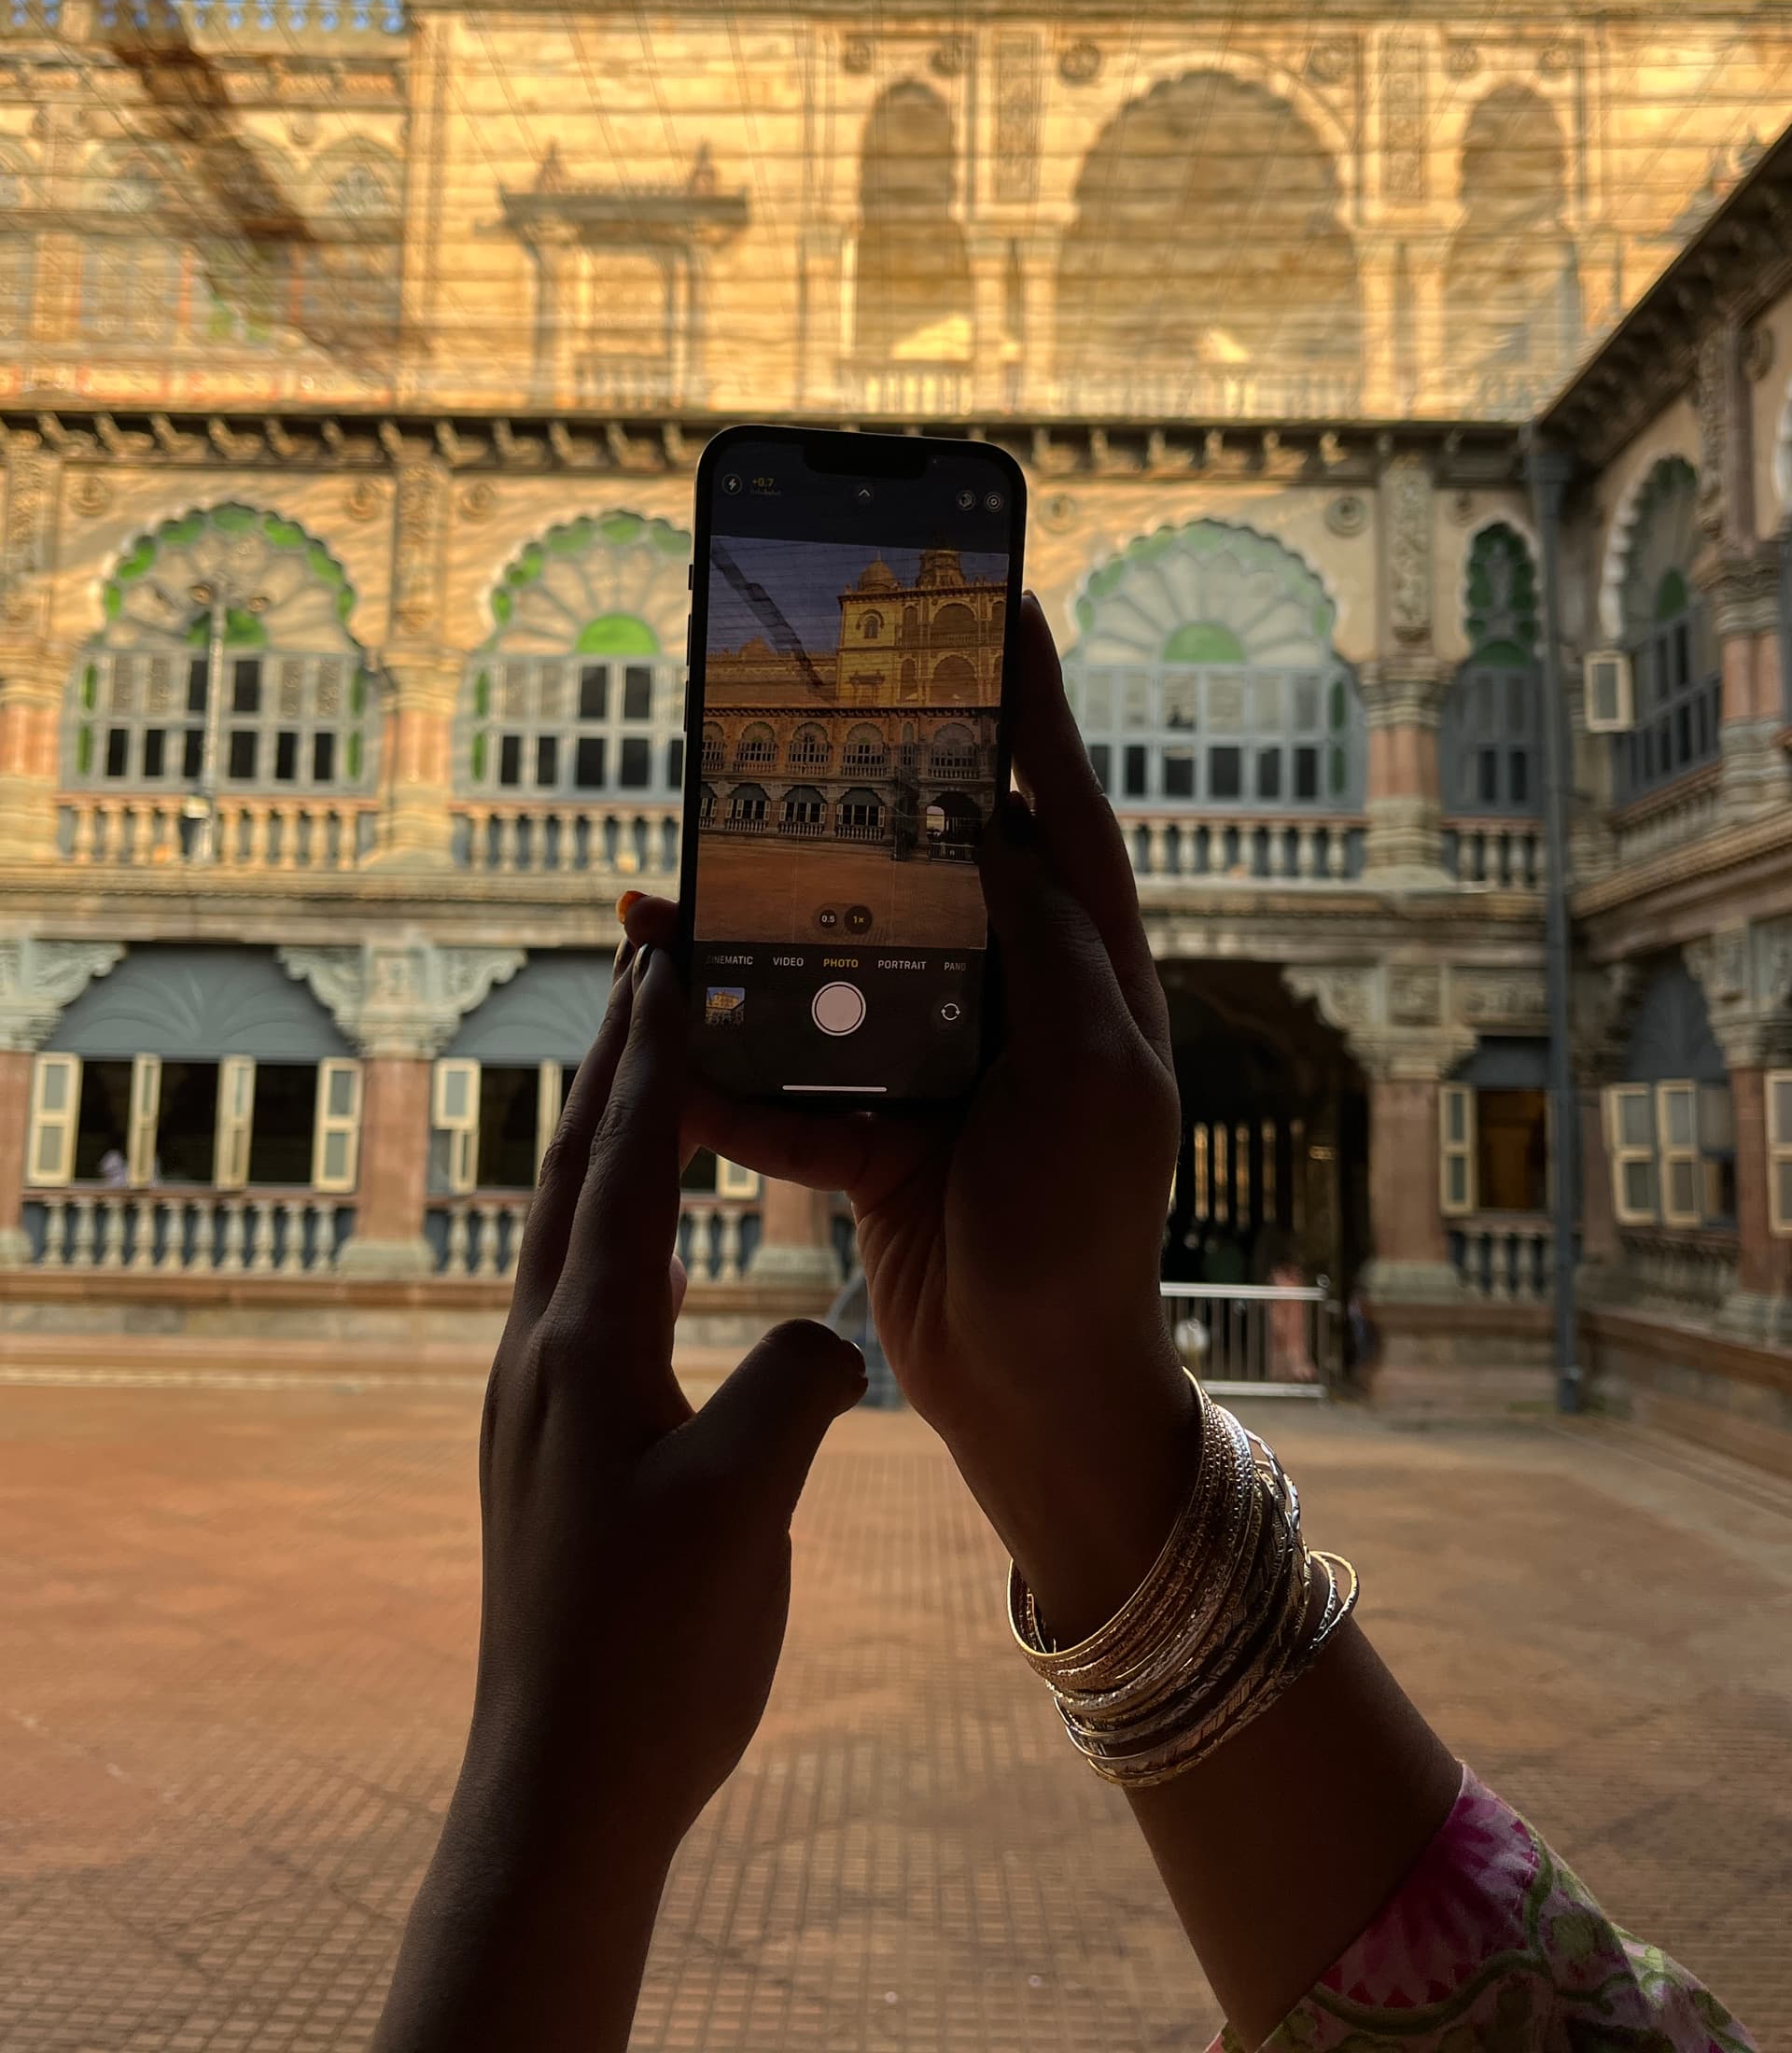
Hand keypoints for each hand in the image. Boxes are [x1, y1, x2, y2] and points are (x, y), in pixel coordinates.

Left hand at [374, 944, 865, 2052]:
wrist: (565, 1783)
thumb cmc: (655, 1650)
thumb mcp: (746, 1507)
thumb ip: (794, 1388)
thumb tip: (824, 1334)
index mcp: (586, 1345)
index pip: (627, 1164)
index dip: (655, 1058)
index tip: (673, 958)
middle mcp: (541, 1352)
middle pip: (577, 1171)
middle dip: (614, 1064)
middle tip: (643, 967)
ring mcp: (534, 1400)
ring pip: (568, 1229)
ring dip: (603, 1135)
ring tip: (638, 1070)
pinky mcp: (547, 1446)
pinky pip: (576, 1292)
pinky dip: (610, 1223)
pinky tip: (639, 1245)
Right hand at [625, 597, 1193, 1640]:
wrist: (1040, 1395)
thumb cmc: (1094, 1246)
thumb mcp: (1097, 1090)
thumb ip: (1053, 960)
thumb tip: (997, 837)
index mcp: (1090, 976)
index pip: (1057, 813)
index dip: (1030, 710)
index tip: (1000, 606)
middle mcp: (1014, 1002)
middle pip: (929, 866)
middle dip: (868, 792)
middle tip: (807, 703)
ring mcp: (938, 1065)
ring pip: (834, 963)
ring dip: (761, 922)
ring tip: (683, 867)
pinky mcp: (871, 1131)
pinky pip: (783, 1075)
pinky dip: (721, 1053)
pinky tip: (660, 1011)